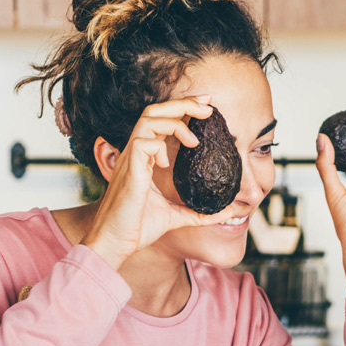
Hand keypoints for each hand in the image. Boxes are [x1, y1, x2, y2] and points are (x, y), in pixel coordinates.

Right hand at [83, 96, 236, 267]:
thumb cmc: (138, 227)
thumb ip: (201, 212)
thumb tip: (230, 212)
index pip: (162, 121)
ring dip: (175, 121)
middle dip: (184, 103)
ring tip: (194, 139)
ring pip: (149, 119)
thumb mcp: (178, 217)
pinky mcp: (129, 169)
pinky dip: (159, 146)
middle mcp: (136, 153)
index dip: (183, 109)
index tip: (207, 106)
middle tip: (208, 105)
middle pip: (155, 111)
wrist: (115, 242)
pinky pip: (143, 142)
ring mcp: (130, 159)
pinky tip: (167, 163)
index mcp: (145, 158)